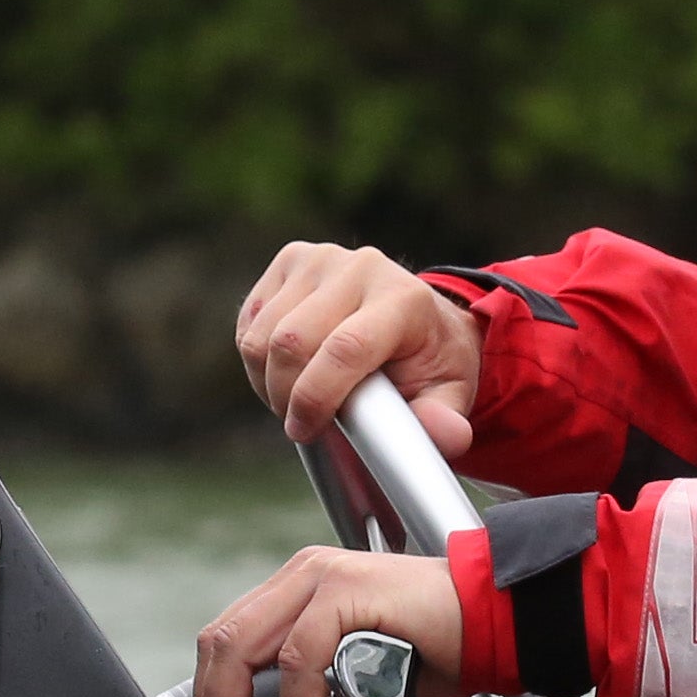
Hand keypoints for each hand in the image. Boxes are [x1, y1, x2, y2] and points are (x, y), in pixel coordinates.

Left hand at [182, 546, 466, 696]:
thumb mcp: (353, 666)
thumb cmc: (437, 646)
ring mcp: (322, 578)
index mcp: (298, 589)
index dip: (206, 692)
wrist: (498, 622)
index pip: (228, 637)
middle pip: (223, 640)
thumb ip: (309, 680)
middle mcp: (303, 576)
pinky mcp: (346, 590)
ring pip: (245, 644)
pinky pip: (301, 655)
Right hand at [238, 243, 482, 452]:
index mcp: (404, 298)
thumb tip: (445, 436)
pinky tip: (285, 370)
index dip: (316, 397)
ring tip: (295, 397)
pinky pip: (248, 325)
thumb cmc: (428, 361)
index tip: (306, 429)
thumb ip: (445, 419)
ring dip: (268, 382)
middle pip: (292, 342)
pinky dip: (257, 361)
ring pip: (261, 338)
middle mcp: (362, 269)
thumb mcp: (448, 392)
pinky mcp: (290, 262)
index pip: (345, 348)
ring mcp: (321, 260)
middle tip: (300, 423)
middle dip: (286, 395)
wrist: (417, 314)